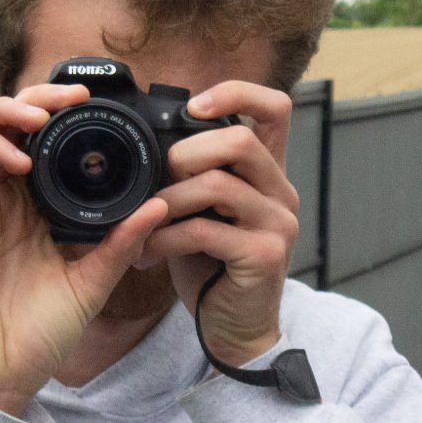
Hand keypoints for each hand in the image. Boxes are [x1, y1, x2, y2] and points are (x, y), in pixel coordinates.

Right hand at [0, 84, 170, 416]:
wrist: (1, 376)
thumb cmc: (39, 335)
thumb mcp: (92, 282)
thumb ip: (121, 243)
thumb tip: (160, 207)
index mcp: (33, 206)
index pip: (41, 139)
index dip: (62, 112)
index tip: (98, 104)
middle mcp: (1, 197)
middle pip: (7, 122)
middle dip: (38, 96)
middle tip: (75, 94)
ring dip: (6, 111)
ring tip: (43, 115)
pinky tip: (17, 161)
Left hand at [140, 81, 300, 364]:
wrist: (236, 330)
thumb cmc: (212, 267)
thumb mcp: (202, 211)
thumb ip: (192, 177)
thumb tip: (147, 143)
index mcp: (266, 173)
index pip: (275, 108)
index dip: (235, 93)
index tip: (193, 106)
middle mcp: (280, 192)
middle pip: (240, 140)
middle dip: (184, 155)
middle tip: (156, 184)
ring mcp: (277, 223)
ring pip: (218, 184)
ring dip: (167, 201)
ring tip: (141, 223)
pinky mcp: (264, 256)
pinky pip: (205, 231)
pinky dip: (166, 238)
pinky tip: (147, 253)